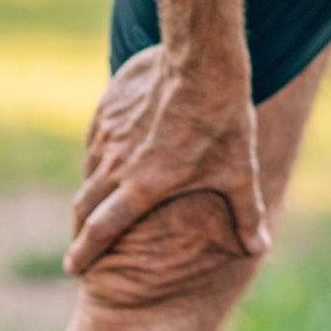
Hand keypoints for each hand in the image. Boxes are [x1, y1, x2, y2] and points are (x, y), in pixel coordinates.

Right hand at [64, 44, 269, 275]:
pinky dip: (98, 154)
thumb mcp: (240, 172)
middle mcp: (118, 163)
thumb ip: (248, 214)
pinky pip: (95, 138)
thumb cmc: (224, 120)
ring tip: (96, 204)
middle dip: (77, 231)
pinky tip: (109, 156)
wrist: (204, 61)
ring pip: (90, 170)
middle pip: (84, 205)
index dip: (83, 253)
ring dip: (90, 191)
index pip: (100, 230)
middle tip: (78, 245)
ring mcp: (110, 133)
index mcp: (144, 187)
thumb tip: (259, 249)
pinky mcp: (109, 106)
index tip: (72, 268)